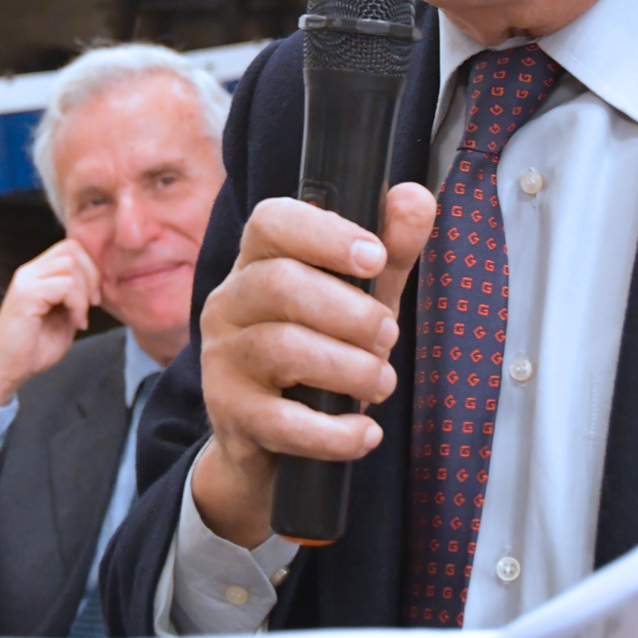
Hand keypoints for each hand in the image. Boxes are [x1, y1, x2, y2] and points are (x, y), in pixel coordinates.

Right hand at [0, 240, 102, 405]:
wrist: (6, 369)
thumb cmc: (33, 348)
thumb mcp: (64, 316)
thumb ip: (76, 296)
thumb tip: (98, 284)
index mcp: (37, 274)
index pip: (70, 247)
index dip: (90, 268)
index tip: (94, 298)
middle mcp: (29, 272)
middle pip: (72, 249)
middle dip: (92, 276)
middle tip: (92, 305)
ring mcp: (26, 281)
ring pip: (71, 264)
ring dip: (84, 293)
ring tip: (80, 317)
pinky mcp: (27, 295)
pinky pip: (66, 285)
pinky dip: (78, 304)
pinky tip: (75, 323)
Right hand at [191, 183, 436, 547]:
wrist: (268, 439)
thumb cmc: (319, 349)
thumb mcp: (359, 297)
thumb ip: (390, 251)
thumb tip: (415, 199)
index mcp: (258, 260)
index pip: (272, 221)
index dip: (325, 234)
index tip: (374, 257)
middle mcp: (230, 302)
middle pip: (280, 284)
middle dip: (349, 311)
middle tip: (389, 333)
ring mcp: (223, 358)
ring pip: (282, 347)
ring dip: (349, 368)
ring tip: (382, 382)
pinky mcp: (230, 414)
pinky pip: (281, 421)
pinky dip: (333, 431)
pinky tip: (365, 433)